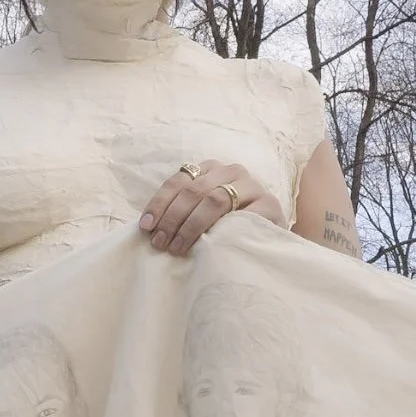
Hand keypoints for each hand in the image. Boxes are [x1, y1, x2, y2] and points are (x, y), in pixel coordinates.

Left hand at [139, 160, 285, 255]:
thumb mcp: (202, 215)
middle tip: (160, 243)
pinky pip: (242, 216)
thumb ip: (182, 213)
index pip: (179, 181)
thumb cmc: (229, 227)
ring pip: (214, 200)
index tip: (145, 226)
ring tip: (178, 247)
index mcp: (210, 169)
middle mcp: (231, 171)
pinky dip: (223, 230)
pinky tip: (210, 246)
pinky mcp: (269, 204)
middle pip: (194, 191)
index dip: (159, 203)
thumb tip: (148, 228)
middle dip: (172, 218)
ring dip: (191, 225)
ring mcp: (252, 186)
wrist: (268, 238)